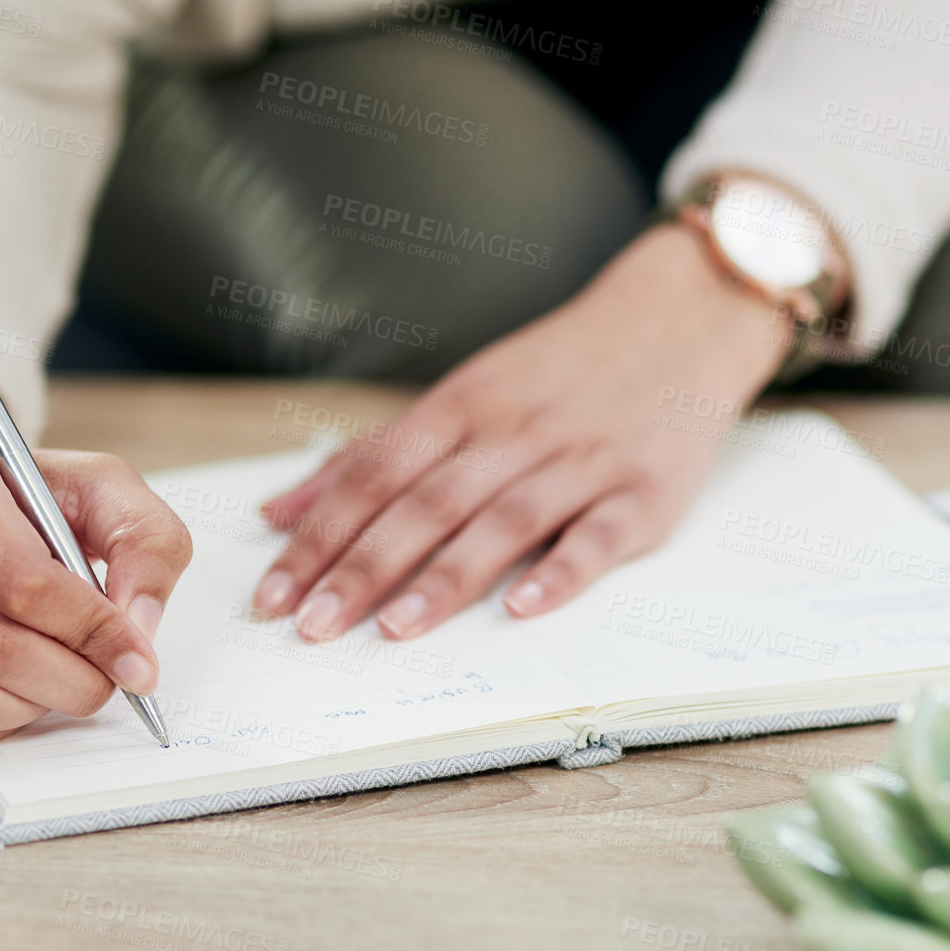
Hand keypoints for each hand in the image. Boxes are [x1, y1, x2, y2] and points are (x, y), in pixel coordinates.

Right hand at [0, 365, 191, 746]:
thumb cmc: (21, 497)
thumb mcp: (99, 488)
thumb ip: (145, 542)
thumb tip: (139, 628)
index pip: (22, 582)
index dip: (92, 632)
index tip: (138, 660)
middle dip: (73, 680)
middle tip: (110, 679)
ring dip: (36, 706)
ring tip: (64, 677)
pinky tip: (18, 686)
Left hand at [252, 222, 790, 641]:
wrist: (676, 321)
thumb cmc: (553, 373)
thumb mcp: (457, 397)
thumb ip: (370, 457)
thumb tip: (278, 511)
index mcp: (459, 407)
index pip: (372, 476)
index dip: (318, 534)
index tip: (273, 591)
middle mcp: (512, 432)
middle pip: (425, 504)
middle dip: (361, 568)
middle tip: (310, 625)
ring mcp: (579, 462)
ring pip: (502, 521)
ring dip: (445, 578)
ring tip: (392, 630)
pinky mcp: (643, 492)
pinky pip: (598, 537)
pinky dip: (561, 572)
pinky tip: (522, 608)